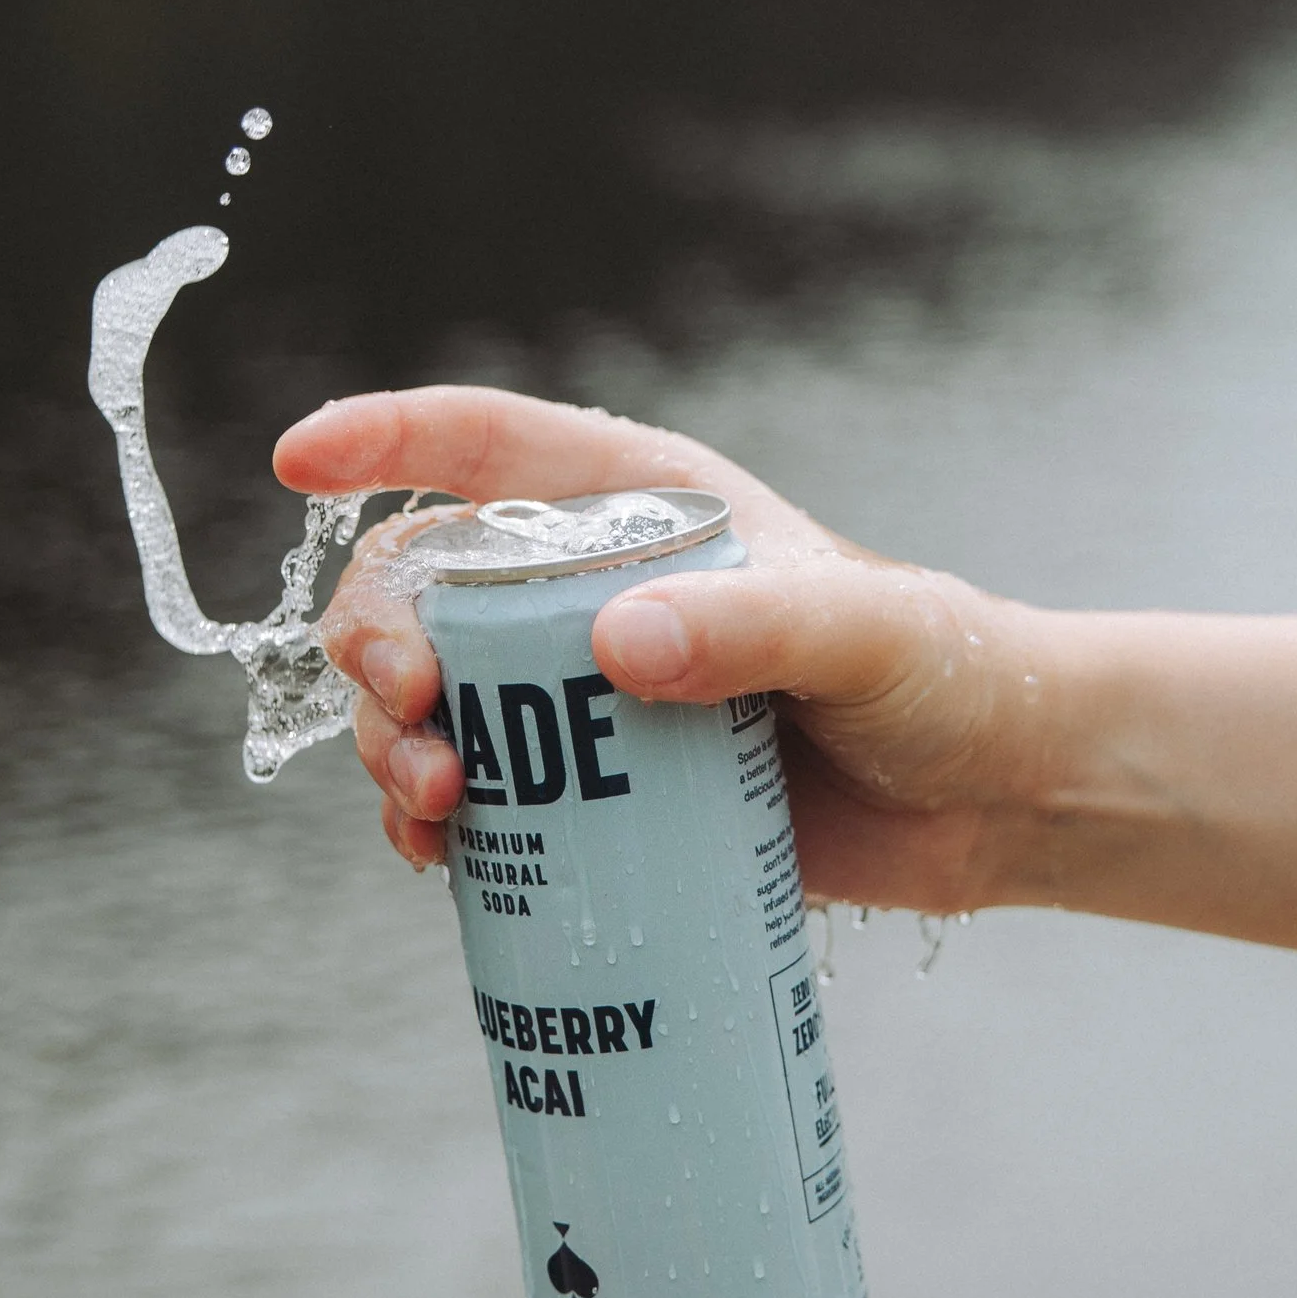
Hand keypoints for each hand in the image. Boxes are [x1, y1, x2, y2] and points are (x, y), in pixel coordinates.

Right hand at [271, 385, 1050, 911]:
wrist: (1000, 800)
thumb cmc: (949, 679)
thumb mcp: (866, 639)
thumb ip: (753, 628)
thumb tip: (613, 645)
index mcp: (646, 506)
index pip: (486, 448)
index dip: (382, 442)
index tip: (296, 464)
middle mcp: (593, 590)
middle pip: (424, 588)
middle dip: (377, 640)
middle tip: (411, 708)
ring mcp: (583, 699)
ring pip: (427, 701)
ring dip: (392, 744)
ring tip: (435, 803)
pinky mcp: (596, 799)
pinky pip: (474, 799)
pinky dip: (431, 822)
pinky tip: (439, 855)